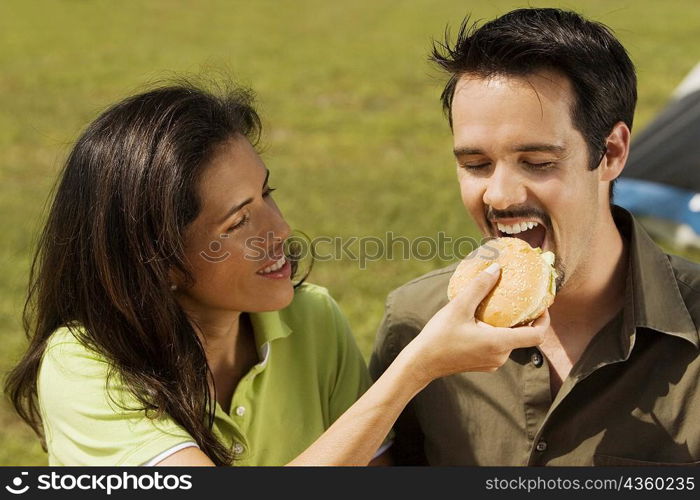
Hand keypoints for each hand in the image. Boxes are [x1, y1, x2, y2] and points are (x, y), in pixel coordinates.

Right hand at [405, 263, 548, 385]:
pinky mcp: (483, 364)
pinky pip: (499, 347)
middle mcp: (500, 356)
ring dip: (509, 325)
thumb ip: (479, 287)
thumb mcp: (458, 307)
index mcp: (499, 343)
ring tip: (500, 306)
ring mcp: (492, 362)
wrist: (422, 363)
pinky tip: (484, 320)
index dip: (544, 320)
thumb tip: (497, 268)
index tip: (542, 305)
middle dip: (524, 318)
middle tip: (519, 298)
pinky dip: (498, 333)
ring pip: (510, 341)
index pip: (537, 335)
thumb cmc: (439, 337)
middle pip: (524, 337)